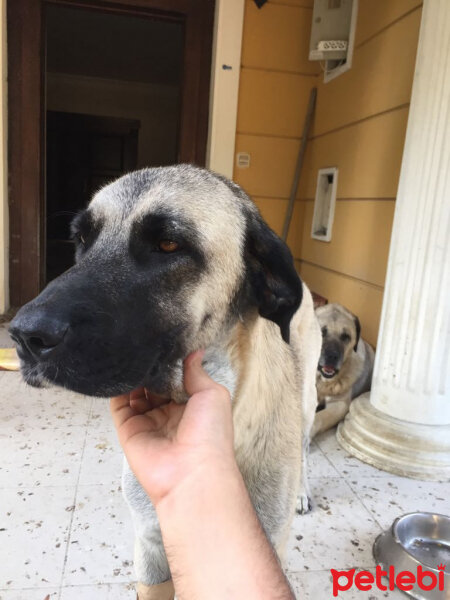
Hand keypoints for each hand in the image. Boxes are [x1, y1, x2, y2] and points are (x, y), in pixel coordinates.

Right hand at [110, 351, 235, 505]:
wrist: (192, 473)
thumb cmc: (210, 434)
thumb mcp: (212, 394)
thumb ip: (197, 372)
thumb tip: (194, 351)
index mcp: (192, 406)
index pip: (176, 380)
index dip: (170, 364)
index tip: (163, 344)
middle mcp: (169, 414)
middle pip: (154, 385)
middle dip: (150, 369)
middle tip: (144, 346)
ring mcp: (148, 422)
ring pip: (135, 393)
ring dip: (134, 376)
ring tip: (131, 355)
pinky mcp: (128, 431)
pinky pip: (119, 406)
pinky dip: (117, 390)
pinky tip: (119, 371)